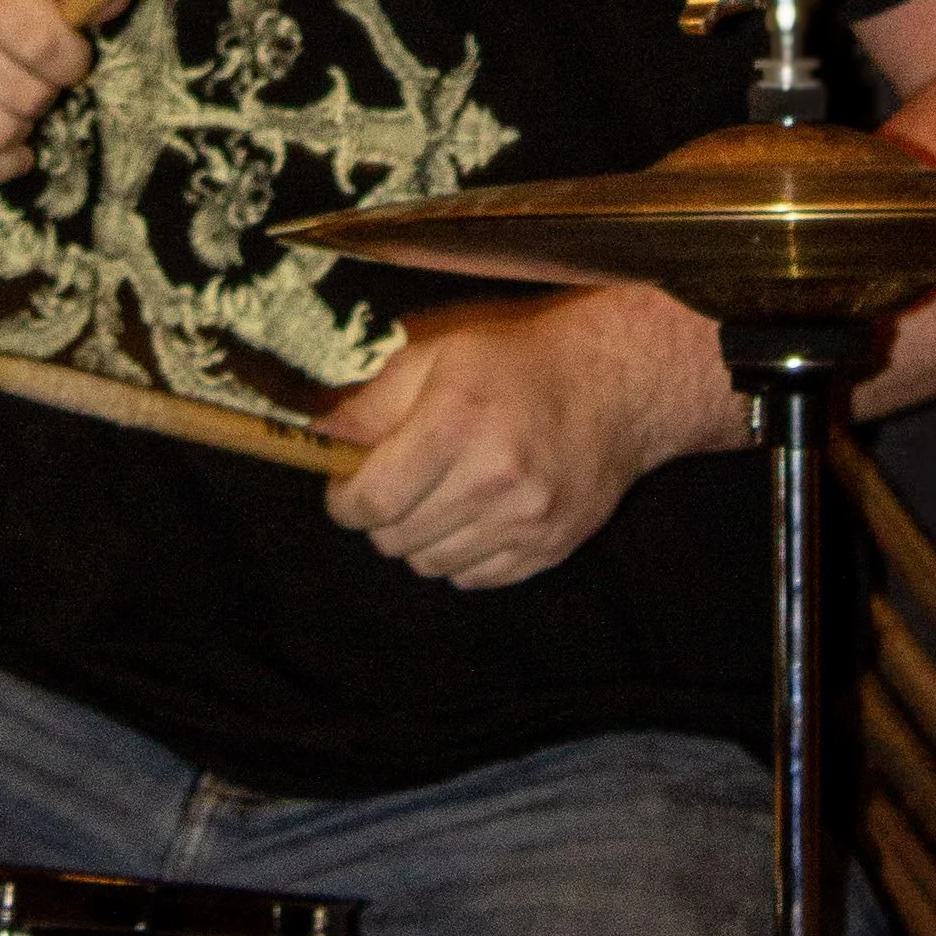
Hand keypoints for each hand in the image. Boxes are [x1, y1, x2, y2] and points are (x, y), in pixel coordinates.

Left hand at [319, 287, 740, 589]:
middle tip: (395, 487)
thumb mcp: (437, 356)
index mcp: (455, 422)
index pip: (370, 501)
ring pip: (431, 565)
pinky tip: (474, 515)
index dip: (343, 502)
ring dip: (421, 538)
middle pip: (396, 539)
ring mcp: (526, 519)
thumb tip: (320, 438)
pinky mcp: (550, 547)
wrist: (614, 386)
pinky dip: (461, 555)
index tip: (345, 490)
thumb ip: (373, 402)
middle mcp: (492, 477)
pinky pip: (474, 579)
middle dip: (382, 517)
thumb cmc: (517, 364)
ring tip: (438, 497)